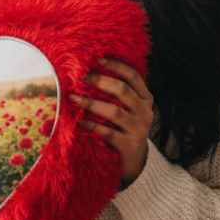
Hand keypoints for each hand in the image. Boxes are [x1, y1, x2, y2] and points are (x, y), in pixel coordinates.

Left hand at [69, 57, 153, 188]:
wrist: (135, 160)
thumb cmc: (125, 128)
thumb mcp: (128, 109)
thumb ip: (118, 93)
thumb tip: (90, 71)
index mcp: (146, 99)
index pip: (134, 76)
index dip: (116, 66)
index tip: (98, 59)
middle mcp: (145, 112)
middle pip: (123, 91)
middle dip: (101, 81)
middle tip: (82, 77)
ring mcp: (139, 129)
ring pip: (114, 111)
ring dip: (91, 103)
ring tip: (74, 98)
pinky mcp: (129, 145)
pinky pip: (108, 133)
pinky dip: (93, 126)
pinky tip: (80, 121)